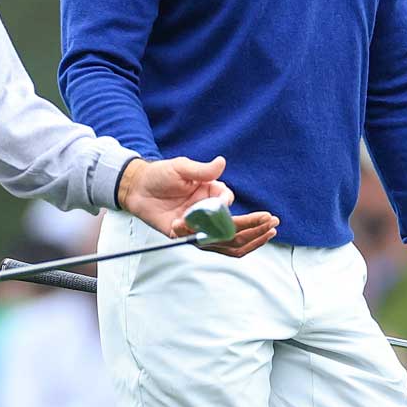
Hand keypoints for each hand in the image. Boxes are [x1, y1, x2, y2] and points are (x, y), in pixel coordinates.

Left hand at [119, 155, 277, 257]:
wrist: (137, 187)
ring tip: (244, 236)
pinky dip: (198, 239)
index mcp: (211, 192)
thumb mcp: (181, 167)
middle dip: (253, 226)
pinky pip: (199, 243)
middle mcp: (207, 210)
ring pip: (222, 238)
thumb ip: (202, 170)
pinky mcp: (185, 235)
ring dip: (234, 239)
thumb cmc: (161, 174)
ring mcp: (197, 224)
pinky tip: (180, 227)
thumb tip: (221, 162)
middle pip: (233, 224)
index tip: (225, 202)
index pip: (227, 200)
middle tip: (269, 226)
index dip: (228, 203)